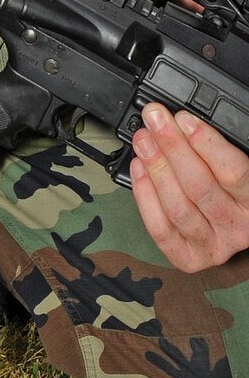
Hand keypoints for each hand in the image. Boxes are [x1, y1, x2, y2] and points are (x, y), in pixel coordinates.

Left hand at [130, 104, 248, 269]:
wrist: (239, 225)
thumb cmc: (240, 191)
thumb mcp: (245, 164)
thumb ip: (220, 150)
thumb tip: (185, 123)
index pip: (233, 171)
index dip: (205, 143)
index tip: (183, 119)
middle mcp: (239, 227)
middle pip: (199, 187)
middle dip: (172, 148)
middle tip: (155, 122)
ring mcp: (214, 247)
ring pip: (178, 208)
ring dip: (156, 169)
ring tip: (143, 142)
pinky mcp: (188, 258)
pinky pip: (161, 229)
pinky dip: (145, 197)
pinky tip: (139, 170)